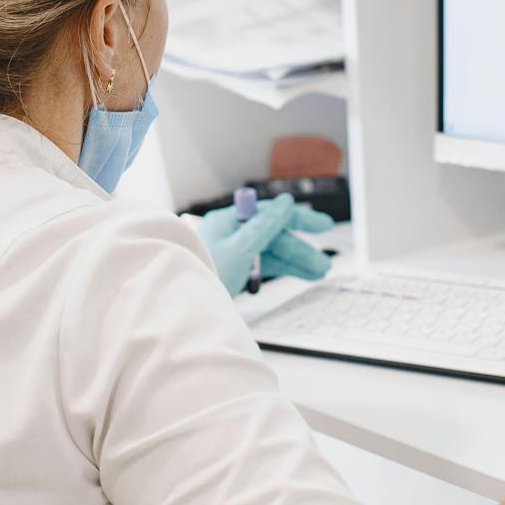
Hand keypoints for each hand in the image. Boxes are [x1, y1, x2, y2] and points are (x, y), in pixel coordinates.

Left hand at [193, 193, 333, 295]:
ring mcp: (233, 252)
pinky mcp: (234, 270)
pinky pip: (264, 264)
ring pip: (271, 252)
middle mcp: (232, 233)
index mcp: (230, 221)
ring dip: (296, 261)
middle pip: (274, 235)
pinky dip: (283, 269)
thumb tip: (285, 202)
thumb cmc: (202, 271)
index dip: (299, 217)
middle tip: (324, 263)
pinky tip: (301, 274)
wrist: (179, 302)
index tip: (323, 225)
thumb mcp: (238, 248)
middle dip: (300, 249)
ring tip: (319, 273)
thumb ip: (265, 226)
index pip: (271, 213)